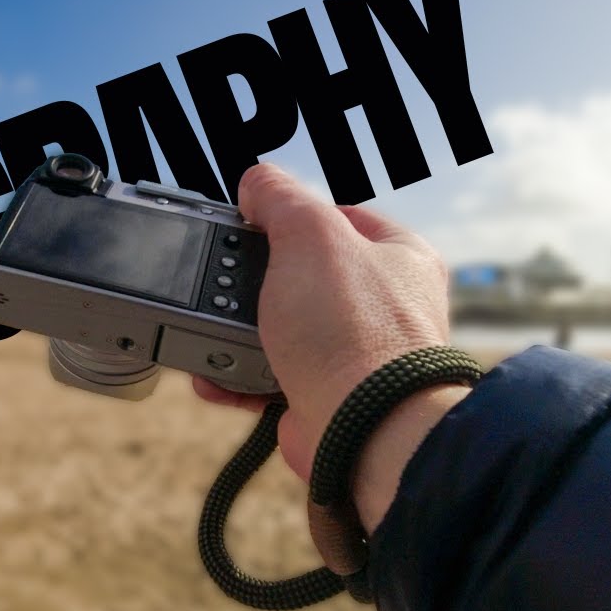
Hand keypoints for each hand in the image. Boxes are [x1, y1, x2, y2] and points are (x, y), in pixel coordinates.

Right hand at [194, 164, 465, 532]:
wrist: (364, 429)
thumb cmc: (355, 331)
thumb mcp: (310, 236)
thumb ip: (280, 199)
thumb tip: (257, 181)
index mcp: (399, 257)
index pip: (339, 217)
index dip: (291, 217)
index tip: (253, 221)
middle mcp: (384, 307)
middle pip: (302, 276)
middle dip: (255, 282)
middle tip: (224, 280)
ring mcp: (354, 355)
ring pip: (281, 330)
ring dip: (237, 334)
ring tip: (211, 331)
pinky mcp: (324, 396)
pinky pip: (268, 378)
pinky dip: (235, 377)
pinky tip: (213, 375)